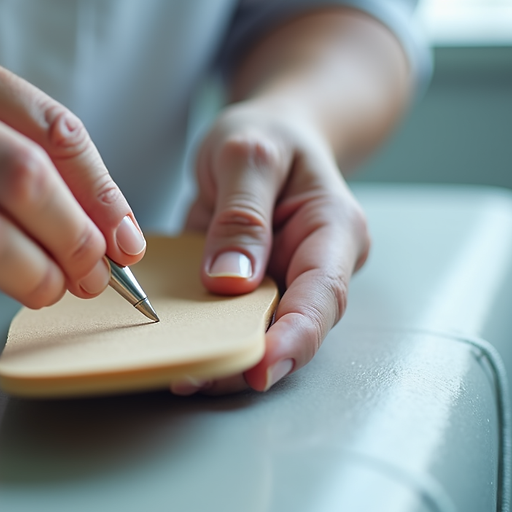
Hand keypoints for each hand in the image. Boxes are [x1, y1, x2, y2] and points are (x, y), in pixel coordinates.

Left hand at [173, 100, 369, 394]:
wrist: (269, 136)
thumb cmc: (268, 135)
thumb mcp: (247, 152)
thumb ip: (241, 213)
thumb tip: (230, 281)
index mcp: (334, 230)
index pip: (322, 295)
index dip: (294, 338)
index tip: (260, 366)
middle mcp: (316, 267)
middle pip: (293, 329)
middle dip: (248, 360)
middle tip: (195, 377)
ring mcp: (285, 283)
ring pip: (261, 335)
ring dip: (223, 358)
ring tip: (181, 374)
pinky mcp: (252, 291)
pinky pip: (231, 322)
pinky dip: (206, 339)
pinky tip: (177, 351)